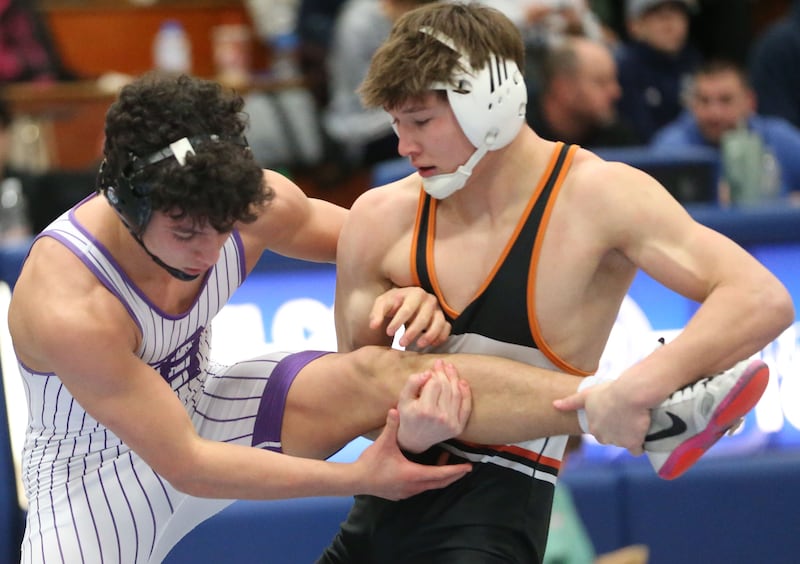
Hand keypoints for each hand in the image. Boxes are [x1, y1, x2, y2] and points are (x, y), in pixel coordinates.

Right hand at [356, 408, 470, 499]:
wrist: (355, 480)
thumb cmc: (371, 463)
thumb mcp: (383, 443)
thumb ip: (392, 425)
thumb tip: (396, 408)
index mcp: (413, 474)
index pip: (440, 474)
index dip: (455, 470)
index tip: (468, 467)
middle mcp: (413, 486)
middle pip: (439, 483)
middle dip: (453, 474)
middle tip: (465, 467)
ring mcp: (407, 492)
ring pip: (430, 485)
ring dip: (440, 475)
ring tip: (445, 460)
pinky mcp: (401, 493)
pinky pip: (421, 487)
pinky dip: (429, 478)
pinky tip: (425, 468)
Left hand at [369, 287, 450, 347]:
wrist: (406, 302)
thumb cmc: (394, 303)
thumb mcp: (382, 304)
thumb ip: (377, 313)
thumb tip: (373, 326)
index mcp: (414, 293)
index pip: (407, 309)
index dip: (398, 322)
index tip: (388, 332)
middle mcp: (429, 299)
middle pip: (424, 317)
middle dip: (412, 332)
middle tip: (401, 343)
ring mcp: (438, 309)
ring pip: (439, 322)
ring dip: (429, 335)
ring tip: (418, 345)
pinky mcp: (444, 319)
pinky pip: (447, 328)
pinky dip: (441, 336)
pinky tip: (431, 345)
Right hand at [397, 360, 471, 452]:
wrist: (415, 440)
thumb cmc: (407, 416)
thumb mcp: (403, 399)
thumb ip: (412, 383)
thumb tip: (428, 373)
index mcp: (424, 410)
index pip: (434, 384)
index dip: (433, 374)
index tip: (431, 369)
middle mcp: (440, 417)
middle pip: (446, 387)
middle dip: (444, 373)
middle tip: (441, 364)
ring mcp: (451, 423)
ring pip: (456, 394)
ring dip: (455, 378)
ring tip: (450, 368)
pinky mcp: (458, 427)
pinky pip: (466, 407)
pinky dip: (466, 393)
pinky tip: (462, 382)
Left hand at [554, 380, 650, 454]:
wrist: (629, 395)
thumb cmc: (609, 391)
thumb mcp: (586, 394)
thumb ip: (571, 402)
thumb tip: (554, 404)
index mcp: (593, 428)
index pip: (601, 431)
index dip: (609, 423)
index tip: (616, 413)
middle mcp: (603, 438)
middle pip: (613, 438)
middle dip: (619, 431)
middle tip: (626, 416)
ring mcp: (618, 442)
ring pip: (625, 443)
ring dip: (631, 435)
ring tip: (635, 420)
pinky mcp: (633, 444)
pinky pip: (638, 450)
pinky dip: (641, 444)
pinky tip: (642, 433)